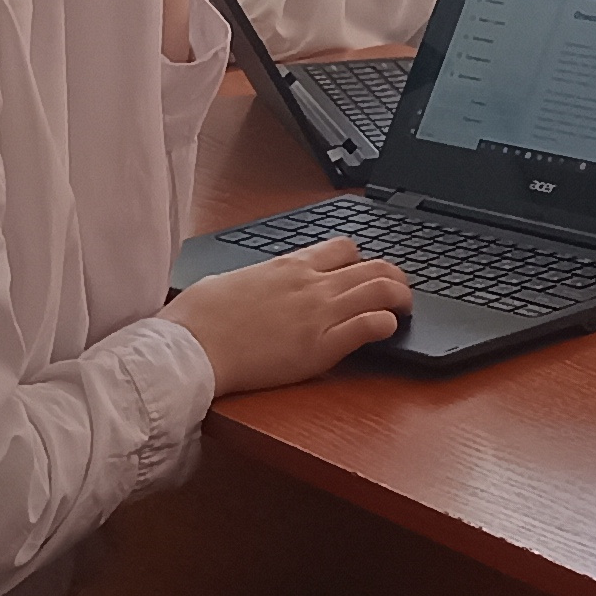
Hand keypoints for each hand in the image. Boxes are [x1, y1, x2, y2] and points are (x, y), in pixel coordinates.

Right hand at [169, 237, 412, 391]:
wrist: (190, 347)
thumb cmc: (198, 317)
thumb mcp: (225, 282)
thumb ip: (251, 280)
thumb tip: (246, 284)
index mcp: (287, 266)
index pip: (343, 248)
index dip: (361, 260)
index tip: (364, 272)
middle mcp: (310, 283)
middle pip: (372, 266)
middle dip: (394, 276)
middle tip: (399, 290)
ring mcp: (318, 313)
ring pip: (380, 290)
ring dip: (400, 297)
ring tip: (405, 309)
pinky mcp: (320, 346)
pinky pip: (369, 326)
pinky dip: (386, 325)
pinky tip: (387, 330)